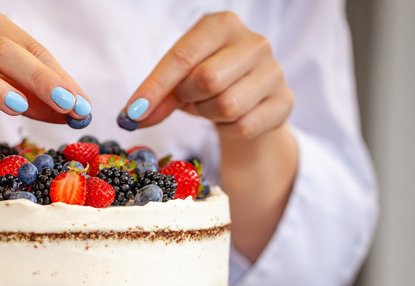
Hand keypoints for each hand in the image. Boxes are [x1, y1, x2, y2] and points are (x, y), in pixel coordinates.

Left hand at [121, 12, 293, 139]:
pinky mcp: (284, 101)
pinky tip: (231, 118)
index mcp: (222, 25)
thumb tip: (131, 119)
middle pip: (207, 80)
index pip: (181, 57)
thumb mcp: (179, 80)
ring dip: (209, 114)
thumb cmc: (208, 82)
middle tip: (189, 99)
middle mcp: (254, 42)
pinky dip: (229, 129)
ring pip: (227, 105)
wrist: (251, 100)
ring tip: (211, 105)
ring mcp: (274, 71)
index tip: (131, 114)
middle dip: (189, 98)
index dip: (154, 88)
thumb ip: (156, 95)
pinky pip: (244, 125)